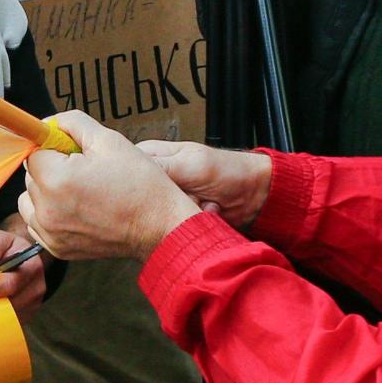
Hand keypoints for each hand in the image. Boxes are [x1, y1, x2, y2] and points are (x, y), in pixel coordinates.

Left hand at [18, 112, 203, 262]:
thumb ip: (72, 123)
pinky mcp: (57, 248)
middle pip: (32, 175)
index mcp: (56, 180)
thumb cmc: (140, 186)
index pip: (35, 152)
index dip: (55, 147)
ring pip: (30, 199)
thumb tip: (50, 122)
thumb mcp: (108, 140)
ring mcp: (51, 232)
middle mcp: (48, 209)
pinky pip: (37, 223)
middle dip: (52, 168)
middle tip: (84, 170)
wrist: (160, 227)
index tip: (71, 151)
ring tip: (78, 190)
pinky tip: (75, 208)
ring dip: (46, 191)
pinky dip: (49, 214)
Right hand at [134, 140, 274, 227]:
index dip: (139, 182)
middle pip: (144, 197)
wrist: (253, 195)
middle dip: (170, 200)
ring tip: (203, 199)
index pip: (127, 169)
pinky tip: (207, 209)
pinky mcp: (177, 217)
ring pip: (159, 215)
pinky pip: (173, 226)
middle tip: (190, 192)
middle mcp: (157, 178)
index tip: (162, 187)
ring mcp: (167, 199)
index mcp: (153, 156)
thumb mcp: (192, 164)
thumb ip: (160, 167)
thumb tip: (130, 170)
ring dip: (186, 210)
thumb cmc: (227, 170)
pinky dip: (194, 220)